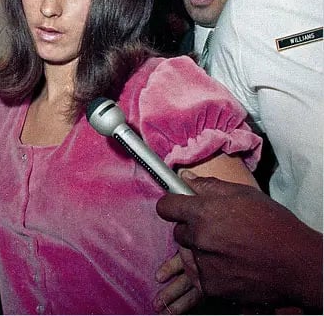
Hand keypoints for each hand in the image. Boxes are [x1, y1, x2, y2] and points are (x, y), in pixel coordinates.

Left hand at [156, 172, 322, 307]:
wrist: (298, 263)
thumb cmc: (274, 225)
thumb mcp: (243, 194)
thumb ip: (208, 186)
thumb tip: (184, 179)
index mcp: (204, 212)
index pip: (166, 207)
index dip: (172, 205)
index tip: (177, 207)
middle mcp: (199, 237)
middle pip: (179, 231)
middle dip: (192, 229)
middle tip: (216, 230)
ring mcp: (204, 263)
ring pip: (189, 253)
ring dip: (201, 250)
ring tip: (228, 249)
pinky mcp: (210, 285)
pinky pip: (197, 273)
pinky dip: (209, 270)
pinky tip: (230, 265)